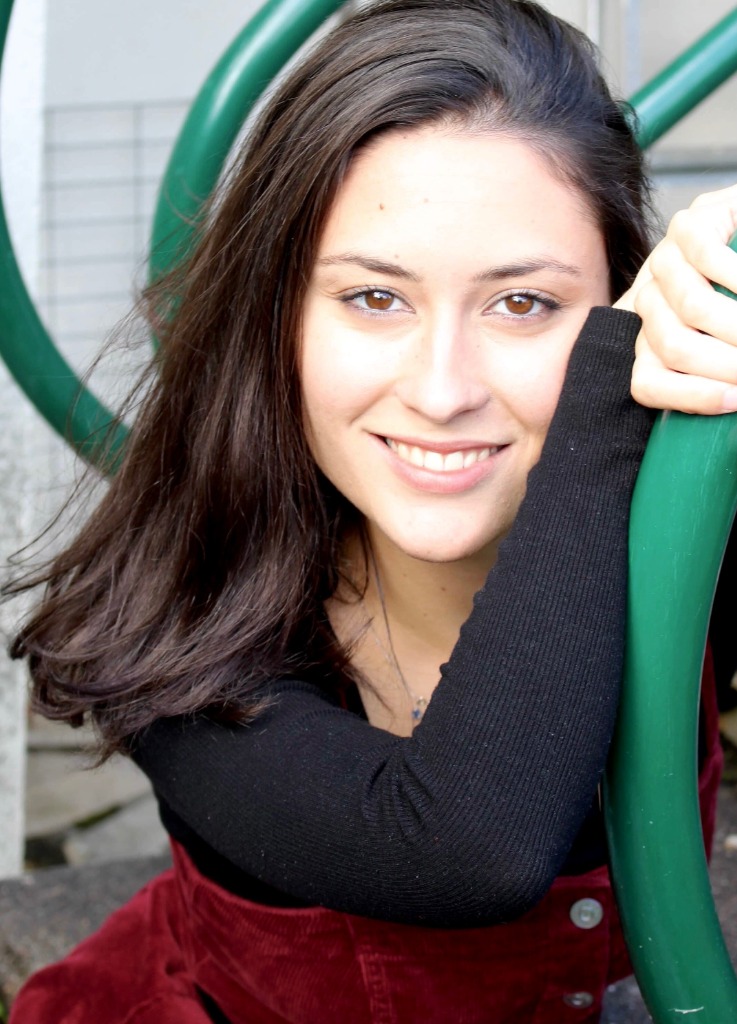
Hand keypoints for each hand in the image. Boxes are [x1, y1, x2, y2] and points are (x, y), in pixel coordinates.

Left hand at [615, 185, 736, 413]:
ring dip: (736, 324)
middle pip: (673, 347)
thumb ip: (717, 364)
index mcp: (655, 340)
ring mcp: (664, 263)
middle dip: (728, 364)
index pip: (647, 382)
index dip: (692, 397)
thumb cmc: (736, 297)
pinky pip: (705, 255)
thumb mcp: (723, 338)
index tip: (735, 401)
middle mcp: (651, 302)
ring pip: (691, 306)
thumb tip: (733, 401)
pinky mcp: (688, 226)